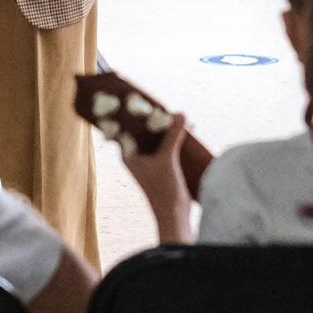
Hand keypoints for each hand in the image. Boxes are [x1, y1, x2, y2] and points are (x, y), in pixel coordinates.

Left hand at [122, 113, 194, 239]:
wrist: (174, 215)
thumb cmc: (164, 189)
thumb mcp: (168, 159)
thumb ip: (173, 136)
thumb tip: (180, 114)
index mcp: (127, 154)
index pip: (125, 128)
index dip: (130, 113)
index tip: (137, 97)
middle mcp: (135, 156)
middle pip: (142, 131)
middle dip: (152, 119)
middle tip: (162, 104)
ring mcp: (148, 162)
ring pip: (155, 139)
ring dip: (165, 128)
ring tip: (179, 117)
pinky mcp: (161, 166)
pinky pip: (165, 146)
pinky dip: (173, 138)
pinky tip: (186, 130)